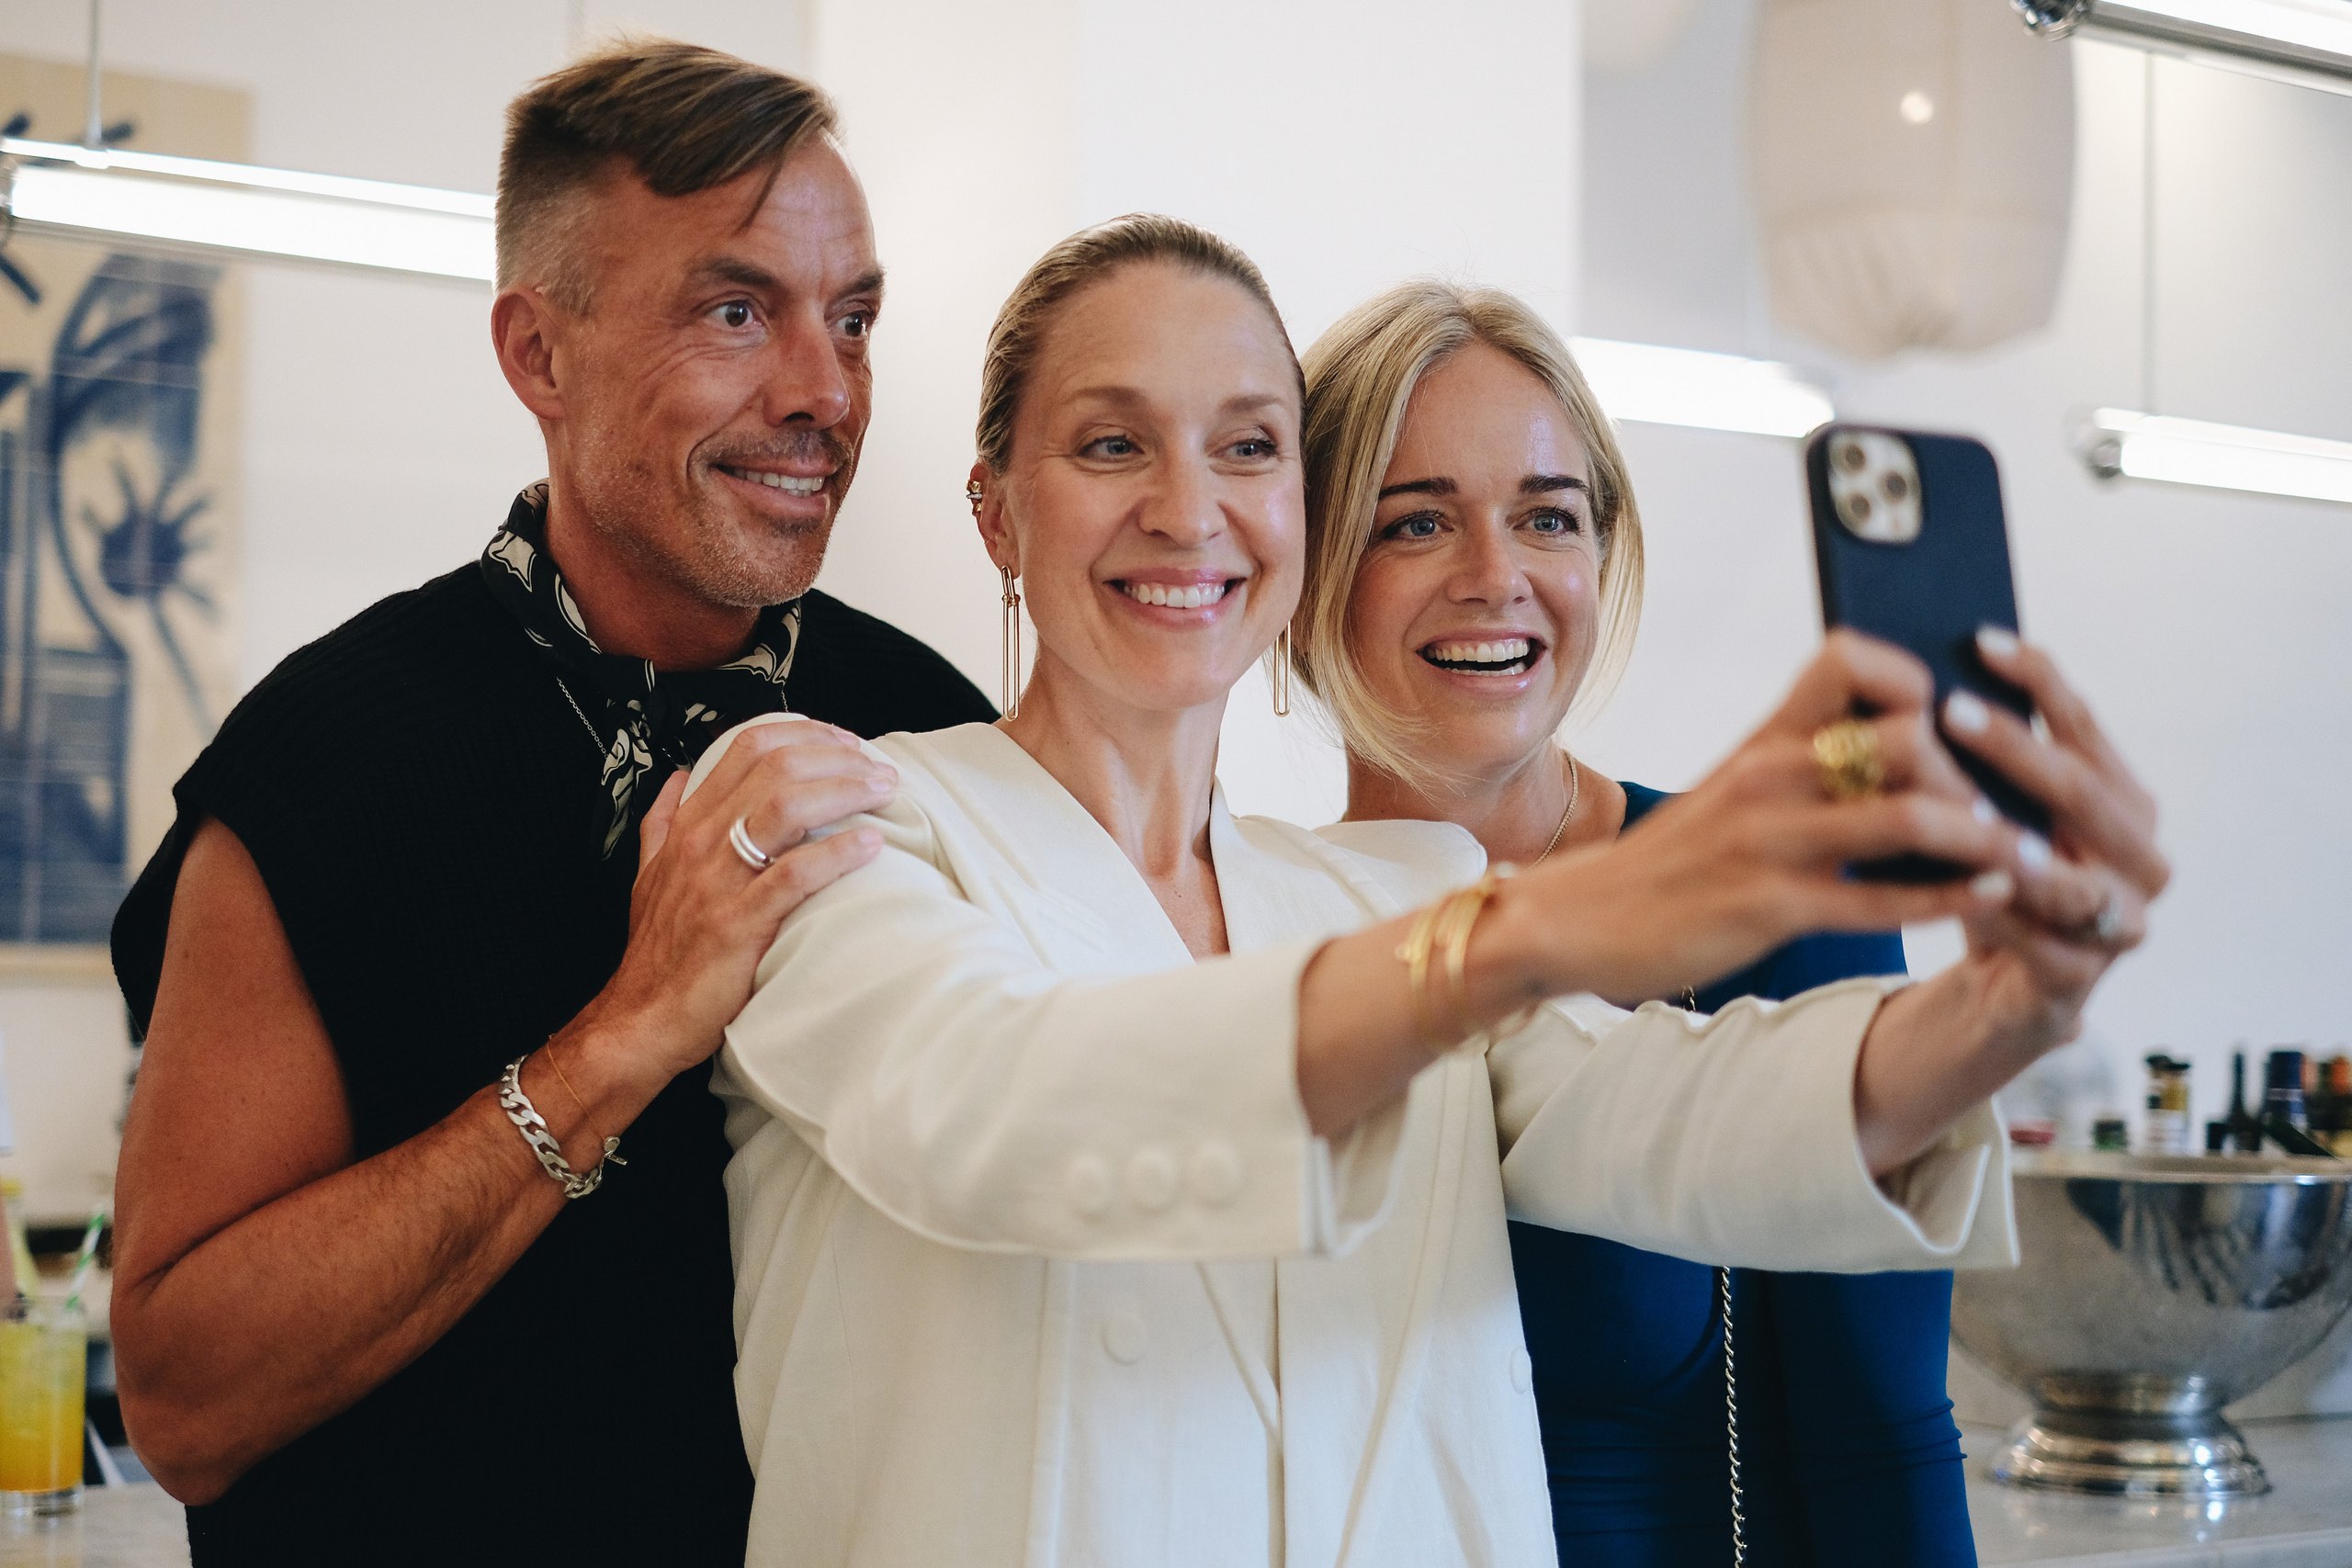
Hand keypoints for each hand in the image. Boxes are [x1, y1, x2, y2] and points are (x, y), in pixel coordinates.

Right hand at [580, 721, 893, 1090]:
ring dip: (844, 791)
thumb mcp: (648, 873)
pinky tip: (870, 844)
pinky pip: (794, 874)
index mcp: (688, 826)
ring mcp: (718, 882)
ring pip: (786, 808)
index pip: (747, 747)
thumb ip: (662, 820)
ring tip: (882, 793)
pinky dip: (837, 853)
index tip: (843, 741)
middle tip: (877, 768)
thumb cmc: (658, 951)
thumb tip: (680, 775)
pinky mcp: (738, 924)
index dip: (802, 733)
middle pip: (776, 768)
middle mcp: (702, 843)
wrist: (642, 1017)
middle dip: (836, 756)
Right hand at [1507, 631, 2029, 1002]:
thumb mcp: (1728, 792)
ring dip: (1983, 837)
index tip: (1955, 715)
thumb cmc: (1665, 863)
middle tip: (2025, 799)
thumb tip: (1891, 752)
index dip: (1917, 678)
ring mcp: (1768, 840)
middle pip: (1903, 735)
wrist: (1575, 919)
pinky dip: (1944, 898)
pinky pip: (1877, 897)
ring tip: (2030, 855)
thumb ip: (1800, 766)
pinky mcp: (1768, 907)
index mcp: (1763, 739)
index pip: (1850, 660)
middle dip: (1977, 769)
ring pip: (1905, 815)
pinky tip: (1989, 896)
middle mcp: (1768, 775)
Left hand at [1937, 628, 2167, 1053]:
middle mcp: (2141, 859)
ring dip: (2010, 841)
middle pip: (2081, 790)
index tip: (1979, 640)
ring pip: (2070, 877)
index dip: (2038, 679)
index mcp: (2126, 801)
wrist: (1998, 985)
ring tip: (1958, 806)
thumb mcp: (1990, 812)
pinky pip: (2041, 943)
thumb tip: (1924, 674)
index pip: (2084, 725)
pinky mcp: (2080, 982)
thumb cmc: (1991, 877)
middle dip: (2016, 748)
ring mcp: (2121, 924)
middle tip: (1950, 709)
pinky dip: (1998, 914)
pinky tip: (1956, 888)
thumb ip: (1980, 760)